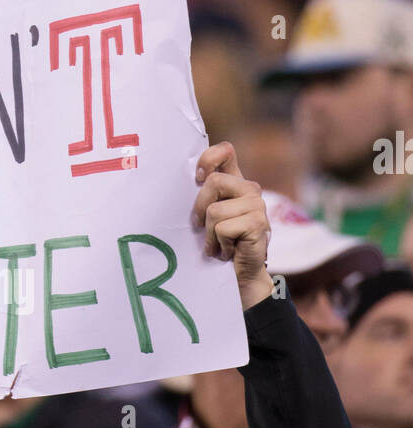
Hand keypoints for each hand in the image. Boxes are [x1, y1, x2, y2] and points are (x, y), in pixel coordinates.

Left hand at [192, 141, 272, 310]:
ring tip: (218, 244)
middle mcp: (249, 189)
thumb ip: (200, 196)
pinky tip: (227, 251)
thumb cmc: (217, 244)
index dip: (208, 159)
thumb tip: (168, 180)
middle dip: (200, 208)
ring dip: (210, 234)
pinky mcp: (258, 223)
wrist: (238, 276)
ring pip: (215, 211)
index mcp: (235, 182)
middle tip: (201, 228)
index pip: (225, 151)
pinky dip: (219, 244)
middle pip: (214, 181)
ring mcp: (257, 205)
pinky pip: (223, 228)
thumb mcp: (205, 216)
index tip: (197, 178)